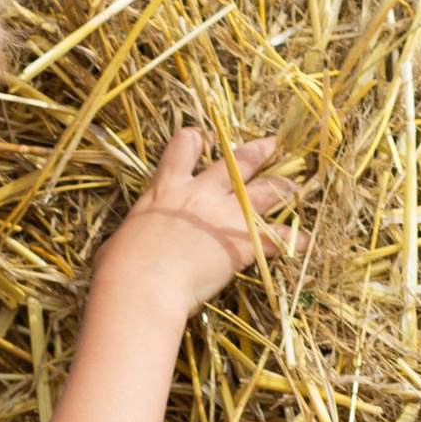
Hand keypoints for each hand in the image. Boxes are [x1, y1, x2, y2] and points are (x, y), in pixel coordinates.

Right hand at [96, 127, 293, 318]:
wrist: (142, 283)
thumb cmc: (120, 268)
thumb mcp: (119, 243)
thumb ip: (130, 240)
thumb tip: (114, 255)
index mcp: (165, 190)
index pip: (181, 149)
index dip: (194, 141)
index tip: (203, 138)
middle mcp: (198, 194)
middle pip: (235, 162)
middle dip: (256, 152)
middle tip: (272, 144)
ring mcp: (223, 215)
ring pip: (263, 191)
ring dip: (282, 186)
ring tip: (296, 185)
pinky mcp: (241, 241)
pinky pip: (276, 237)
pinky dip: (293, 240)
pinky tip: (306, 242)